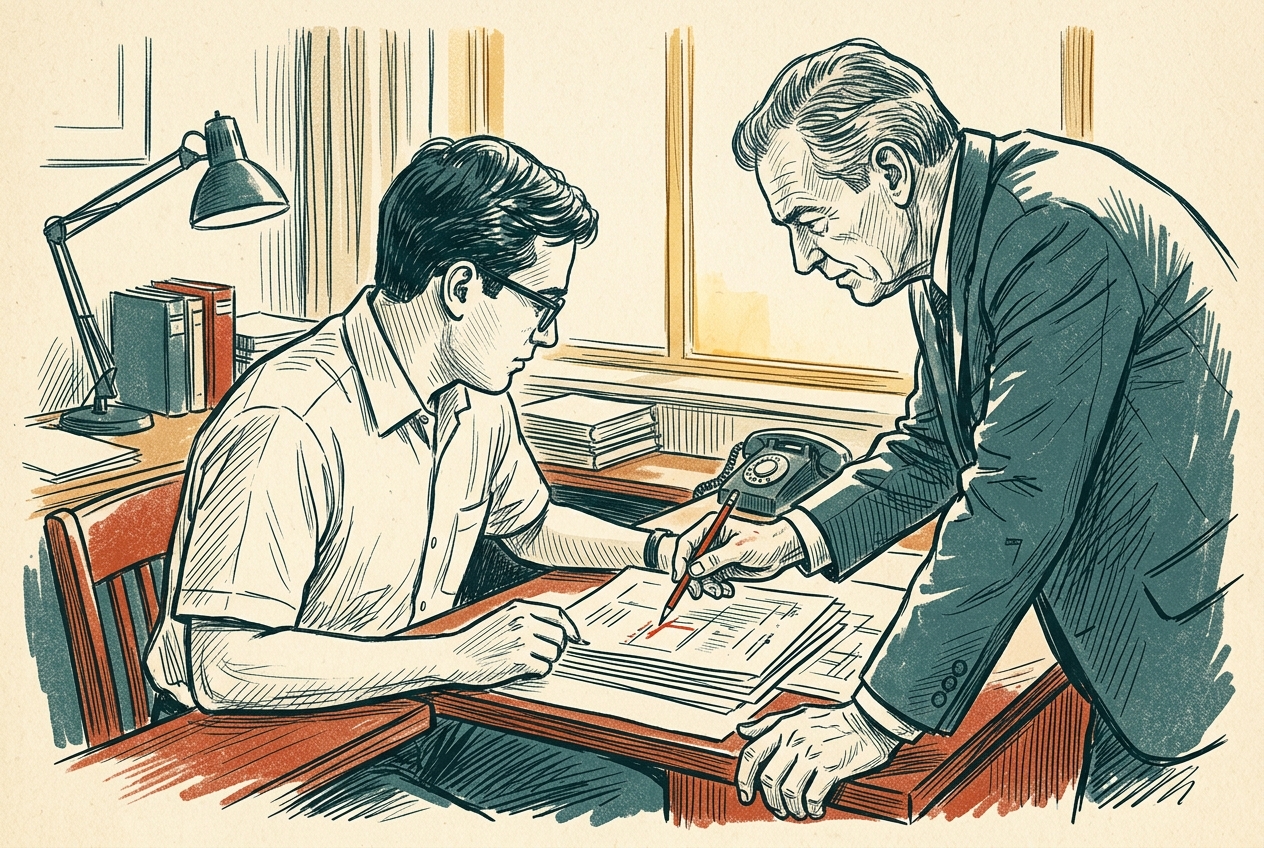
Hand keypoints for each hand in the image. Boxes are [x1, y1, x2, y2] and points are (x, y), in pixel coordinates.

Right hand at [444, 600, 583, 687]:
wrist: (452, 656)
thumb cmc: (476, 641)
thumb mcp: (501, 618)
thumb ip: (528, 618)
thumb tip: (560, 630)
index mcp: (520, 608)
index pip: (559, 614)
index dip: (571, 627)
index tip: (577, 639)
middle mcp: (524, 620)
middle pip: (560, 636)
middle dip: (555, 648)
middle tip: (542, 656)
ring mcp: (522, 639)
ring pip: (553, 654)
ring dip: (544, 661)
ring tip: (525, 662)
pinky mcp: (519, 660)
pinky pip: (543, 668)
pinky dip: (536, 672)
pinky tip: (520, 669)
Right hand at [672, 511, 803, 598]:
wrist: (781, 551)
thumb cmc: (763, 542)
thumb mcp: (739, 550)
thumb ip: (715, 559)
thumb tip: (693, 570)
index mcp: (710, 527)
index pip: (687, 543)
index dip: (680, 560)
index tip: (678, 578)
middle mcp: (709, 541)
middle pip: (689, 561)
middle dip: (691, 579)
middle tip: (696, 593)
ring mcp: (714, 556)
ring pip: (699, 575)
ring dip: (706, 586)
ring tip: (721, 591)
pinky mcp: (721, 568)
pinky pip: (710, 581)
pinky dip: (716, 588)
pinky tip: (727, 590)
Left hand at [736, 702, 900, 818]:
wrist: (870, 720)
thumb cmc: (833, 719)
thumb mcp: (796, 714)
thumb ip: (767, 724)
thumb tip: (742, 730)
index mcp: (782, 727)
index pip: (752, 754)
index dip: (744, 779)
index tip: (746, 796)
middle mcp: (793, 740)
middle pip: (768, 779)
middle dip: (770, 801)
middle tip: (778, 809)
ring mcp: (812, 754)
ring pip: (788, 791)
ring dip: (790, 808)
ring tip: (796, 811)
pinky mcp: (831, 767)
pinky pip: (812, 796)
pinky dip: (811, 808)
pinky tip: (814, 809)